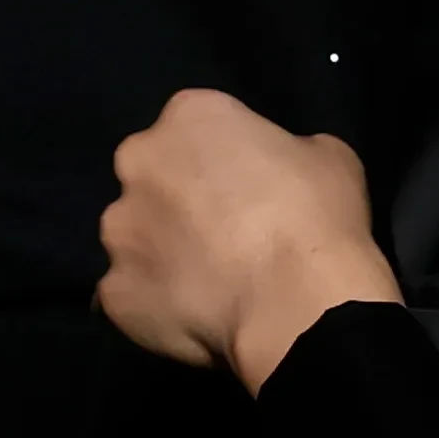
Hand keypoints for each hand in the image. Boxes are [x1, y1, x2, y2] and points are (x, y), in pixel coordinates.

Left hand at [96, 89, 398, 392]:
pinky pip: (130, 295)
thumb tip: (274, 170)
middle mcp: (138, 163)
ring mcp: (119, 231)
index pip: (194, 127)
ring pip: (133, 237)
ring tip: (205, 286)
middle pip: (151, 176)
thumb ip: (284, 150)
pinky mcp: (113, 292)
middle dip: (176, 201)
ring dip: (159, 254)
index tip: (245, 190)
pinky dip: (154, 305)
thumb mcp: (325, 156)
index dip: (220, 161)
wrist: (298, 307)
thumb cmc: (317, 219)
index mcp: (188, 117)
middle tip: (219, 236)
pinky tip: (191, 320)